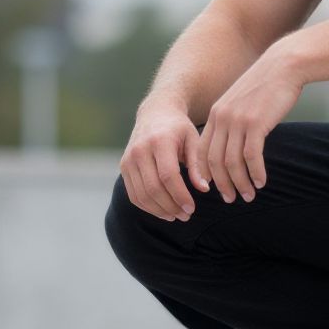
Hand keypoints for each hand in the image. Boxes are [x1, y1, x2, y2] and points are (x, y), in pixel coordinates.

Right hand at [120, 103, 210, 221]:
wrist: (155, 113)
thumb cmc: (179, 128)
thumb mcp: (193, 140)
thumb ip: (198, 164)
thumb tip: (204, 189)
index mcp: (160, 141)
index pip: (168, 175)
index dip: (180, 195)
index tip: (192, 208)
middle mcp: (140, 150)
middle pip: (153, 188)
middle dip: (170, 206)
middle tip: (186, 215)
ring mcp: (129, 159)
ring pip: (141, 194)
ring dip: (159, 210)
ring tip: (176, 216)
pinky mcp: (124, 166)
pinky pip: (133, 194)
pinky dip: (147, 207)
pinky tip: (163, 211)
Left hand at [196, 44, 303, 204]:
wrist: (283, 66)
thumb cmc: (266, 86)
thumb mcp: (241, 102)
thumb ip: (232, 121)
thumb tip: (232, 146)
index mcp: (216, 114)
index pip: (202, 151)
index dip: (206, 173)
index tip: (214, 188)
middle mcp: (222, 118)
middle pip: (214, 161)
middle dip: (222, 184)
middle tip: (231, 198)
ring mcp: (238, 121)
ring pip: (232, 162)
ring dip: (240, 183)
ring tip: (249, 195)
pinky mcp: (256, 123)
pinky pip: (252, 156)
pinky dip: (256, 173)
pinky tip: (262, 182)